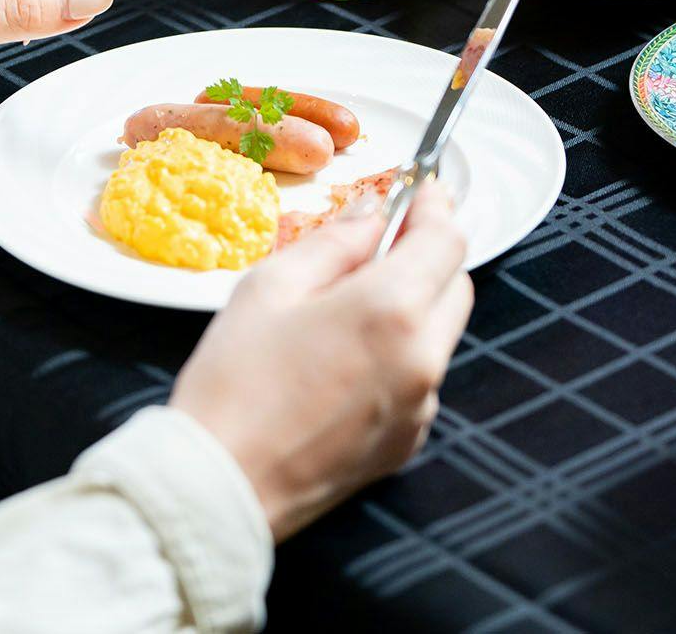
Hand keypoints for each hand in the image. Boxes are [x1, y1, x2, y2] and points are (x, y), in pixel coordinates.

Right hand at [172, 184, 473, 539]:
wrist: (220, 484)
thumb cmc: (234, 384)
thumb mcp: (271, 287)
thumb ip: (334, 243)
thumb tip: (371, 214)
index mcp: (391, 311)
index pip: (446, 240)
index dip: (435, 207)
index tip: (420, 191)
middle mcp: (421, 359)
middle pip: (455, 284)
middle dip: (428, 255)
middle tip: (381, 241)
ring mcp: (419, 406)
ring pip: (441, 333)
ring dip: (414, 305)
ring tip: (348, 304)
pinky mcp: (407, 441)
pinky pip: (421, 378)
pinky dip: (401, 354)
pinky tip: (345, 356)